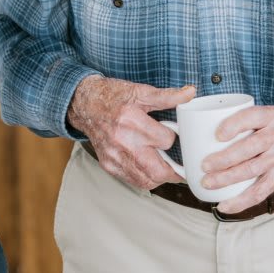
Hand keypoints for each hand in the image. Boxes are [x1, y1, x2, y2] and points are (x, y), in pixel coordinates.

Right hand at [72, 77, 194, 188]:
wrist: (83, 104)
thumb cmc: (111, 97)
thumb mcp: (140, 92)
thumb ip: (166, 96)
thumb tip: (190, 93)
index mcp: (132, 120)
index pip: (166, 140)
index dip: (172, 137)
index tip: (170, 132)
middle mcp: (122, 141)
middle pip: (157, 170)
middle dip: (174, 171)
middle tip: (181, 167)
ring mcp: (114, 156)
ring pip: (146, 180)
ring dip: (160, 177)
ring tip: (165, 167)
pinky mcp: (108, 164)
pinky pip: (132, 180)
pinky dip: (144, 177)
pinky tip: (148, 167)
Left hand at [198, 105, 273, 200]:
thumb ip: (250, 118)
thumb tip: (209, 124)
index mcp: (272, 116)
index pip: (252, 117)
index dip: (234, 125)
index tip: (218, 134)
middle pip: (248, 149)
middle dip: (224, 159)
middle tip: (204, 165)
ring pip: (250, 171)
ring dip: (226, 179)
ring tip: (208, 183)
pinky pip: (259, 192)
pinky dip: (240, 201)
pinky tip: (224, 205)